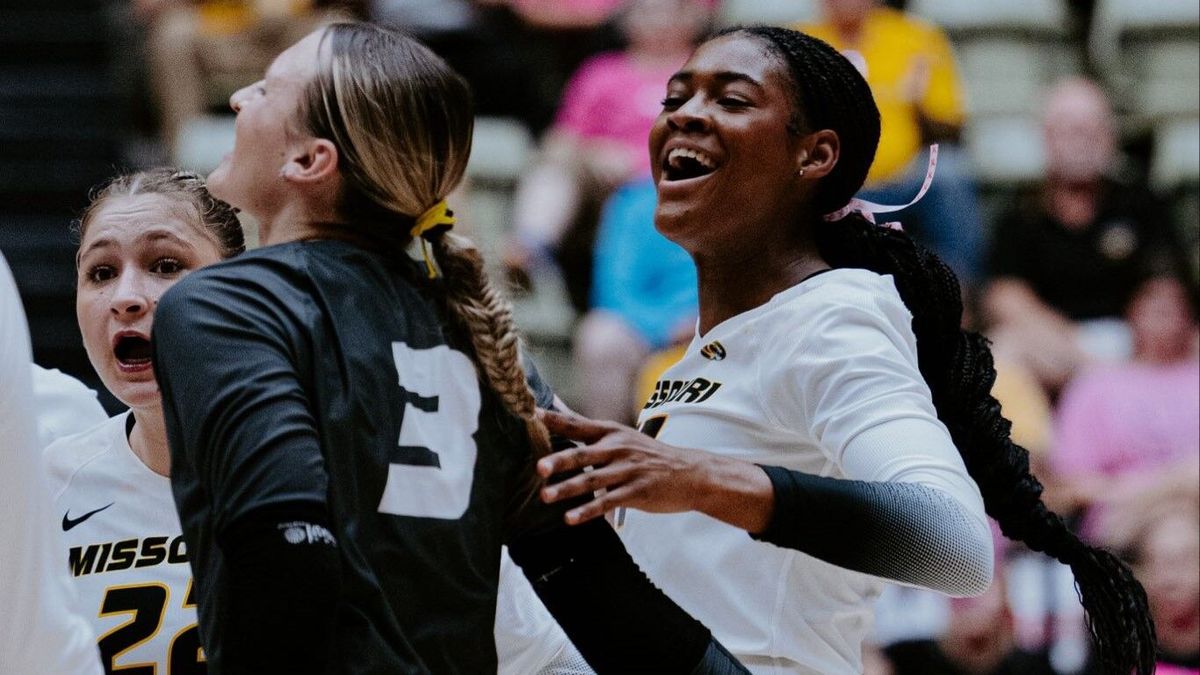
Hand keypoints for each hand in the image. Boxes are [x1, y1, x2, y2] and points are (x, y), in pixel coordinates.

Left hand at [537, 409, 775, 531]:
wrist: (690, 473)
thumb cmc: (649, 456)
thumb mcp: (624, 438)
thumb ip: (593, 434)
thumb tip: (561, 419)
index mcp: (612, 433)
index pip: (579, 425)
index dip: (556, 420)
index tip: (533, 414)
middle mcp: (618, 449)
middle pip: (583, 454)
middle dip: (560, 460)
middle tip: (539, 467)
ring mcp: (628, 470)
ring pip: (593, 480)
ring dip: (568, 489)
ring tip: (546, 496)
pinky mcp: (637, 492)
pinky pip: (608, 502)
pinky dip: (588, 510)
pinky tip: (570, 518)